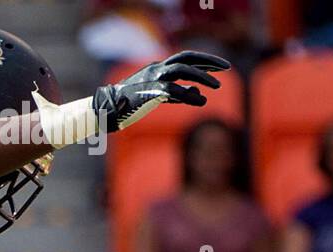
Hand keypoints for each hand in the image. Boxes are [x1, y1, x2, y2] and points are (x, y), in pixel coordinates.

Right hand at [94, 51, 230, 132]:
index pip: (185, 58)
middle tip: (226, 69)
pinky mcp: (149, 92)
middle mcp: (156, 69)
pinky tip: (200, 101)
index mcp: (157, 68)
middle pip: (186, 58)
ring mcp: (152, 79)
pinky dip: (189, 95)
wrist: (106, 111)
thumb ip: (177, 93)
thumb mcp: (157, 97)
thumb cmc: (128, 106)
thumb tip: (197, 92)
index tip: (219, 67)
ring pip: (182, 70)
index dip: (204, 61)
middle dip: (208, 62)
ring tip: (216, 87)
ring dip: (201, 77)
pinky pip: (173, 90)